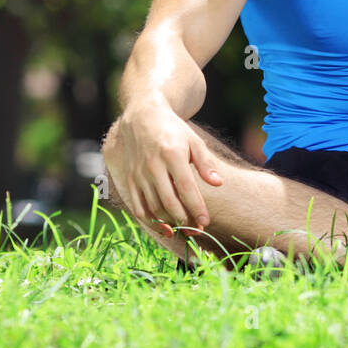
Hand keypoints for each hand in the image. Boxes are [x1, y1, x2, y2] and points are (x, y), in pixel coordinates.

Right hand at [102, 97, 224, 237]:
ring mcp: (138, 174)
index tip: (206, 222)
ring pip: (154, 207)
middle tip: (197, 230)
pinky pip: (138, 208)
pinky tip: (164, 228)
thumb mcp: (194, 141)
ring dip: (170, 223)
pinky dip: (150, 222)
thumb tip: (218, 183)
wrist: (142, 116)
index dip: (196, 208)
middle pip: (169, 202)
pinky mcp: (129, 180)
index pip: (186, 188)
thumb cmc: (173, 130)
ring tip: (184, 229)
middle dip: (185, 220)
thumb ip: (205, 163)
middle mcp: (153, 166)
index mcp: (172, 154)